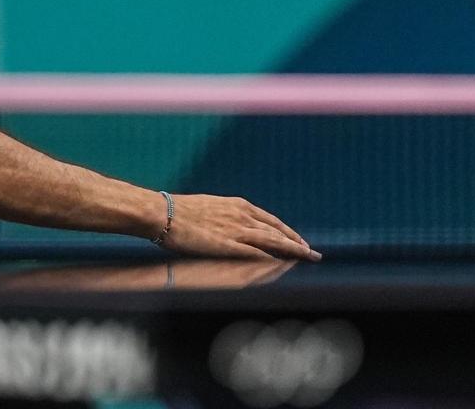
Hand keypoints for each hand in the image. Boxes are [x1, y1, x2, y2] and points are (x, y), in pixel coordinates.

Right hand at [157, 193, 320, 260]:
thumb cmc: (178, 211)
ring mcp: (236, 231)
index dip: (288, 233)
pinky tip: (282, 267)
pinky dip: (272, 261)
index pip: (271, 221)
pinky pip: (256, 255)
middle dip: (297, 244)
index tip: (299, 242)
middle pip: (278, 232)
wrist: (162, 213)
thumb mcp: (210, 207)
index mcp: (238, 206)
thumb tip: (232, 225)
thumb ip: (226, 217)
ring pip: (273, 242)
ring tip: (307, 260)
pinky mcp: (227, 246)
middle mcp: (242, 217)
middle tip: (312, 254)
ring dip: (292, 252)